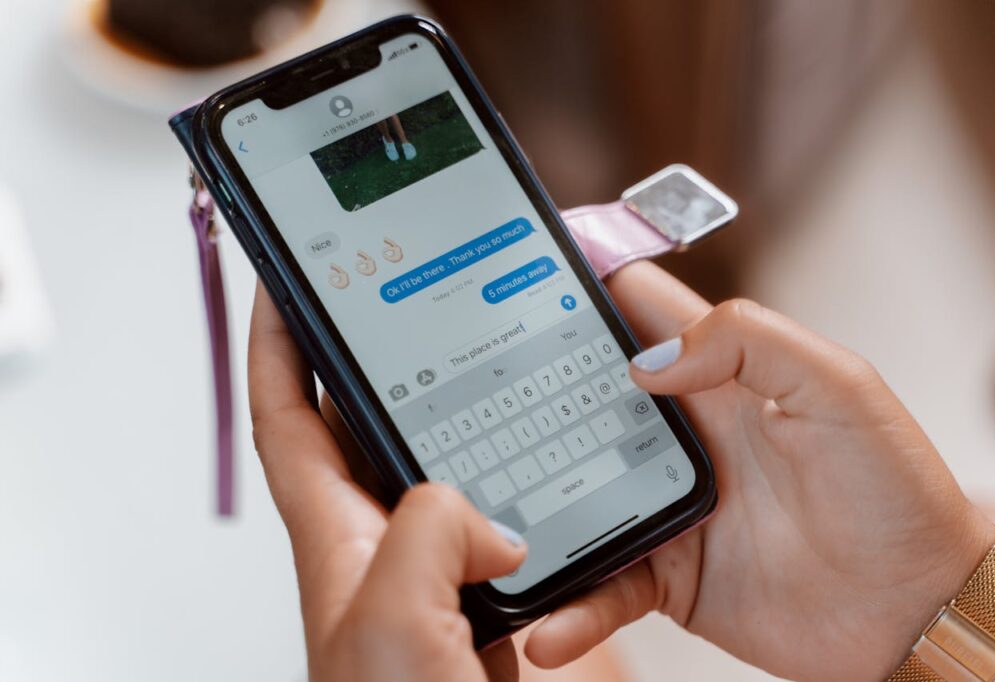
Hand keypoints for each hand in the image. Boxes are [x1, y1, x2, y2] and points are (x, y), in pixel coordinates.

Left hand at [248, 285, 524, 681]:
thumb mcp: (392, 617)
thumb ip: (426, 529)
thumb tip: (487, 514)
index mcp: (338, 539)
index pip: (286, 419)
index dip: (279, 345)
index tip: (286, 284)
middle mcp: (381, 548)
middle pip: (371, 432)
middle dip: (385, 364)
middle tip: (416, 305)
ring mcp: (436, 575)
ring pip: (448, 475)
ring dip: (471, 428)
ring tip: (504, 376)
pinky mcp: (488, 604)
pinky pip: (505, 524)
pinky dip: (529, 492)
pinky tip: (563, 479)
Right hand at [525, 261, 994, 680]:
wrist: (912, 611)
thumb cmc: (894, 494)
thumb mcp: (839, 388)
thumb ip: (749, 341)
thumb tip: (648, 361)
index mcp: (718, 377)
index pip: (634, 311)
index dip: (580, 287)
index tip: (517, 278)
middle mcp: (679, 435)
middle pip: (581, 398)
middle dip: (526, 392)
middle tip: (467, 396)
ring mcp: (664, 505)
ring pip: (572, 491)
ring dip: (531, 503)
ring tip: (485, 519)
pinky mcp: (665, 575)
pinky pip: (603, 585)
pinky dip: (572, 606)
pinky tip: (549, 623)